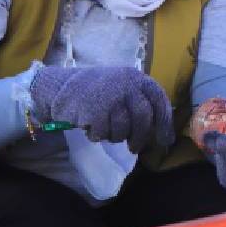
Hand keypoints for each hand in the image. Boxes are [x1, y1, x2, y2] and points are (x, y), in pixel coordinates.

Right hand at [29, 66, 173, 152]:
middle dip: (140, 137)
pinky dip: (97, 135)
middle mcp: (127, 84)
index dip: (164, 122)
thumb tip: (161, 131)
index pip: (158, 101)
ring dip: (115, 136)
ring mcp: (111, 96)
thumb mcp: (121, 87)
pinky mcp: (95, 110)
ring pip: (123, 129)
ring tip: (104, 129)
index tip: (165, 140)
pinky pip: (103, 133)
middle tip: (134, 148)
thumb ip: (139, 102)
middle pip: (143, 118)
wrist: (60, 87)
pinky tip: (90, 127)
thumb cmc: (95, 91)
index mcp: (136, 78)